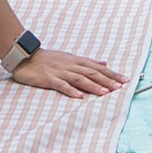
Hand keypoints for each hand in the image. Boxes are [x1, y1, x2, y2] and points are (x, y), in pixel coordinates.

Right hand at [9, 44, 127, 97]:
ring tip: (105, 93)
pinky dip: (71, 90)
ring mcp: (60, 71)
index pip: (98, 67)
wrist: (26, 57)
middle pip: (92, 72)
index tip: (125, 80)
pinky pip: (61, 84)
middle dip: (107, 80)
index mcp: (76, 61)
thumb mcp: (70, 58)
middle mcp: (71, 65)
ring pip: (80, 78)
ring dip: (93, 86)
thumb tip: (104, 63)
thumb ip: (87, 62)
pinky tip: (79, 96)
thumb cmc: (48, 59)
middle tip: (121, 87)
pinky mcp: (49, 78)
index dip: (112, 74)